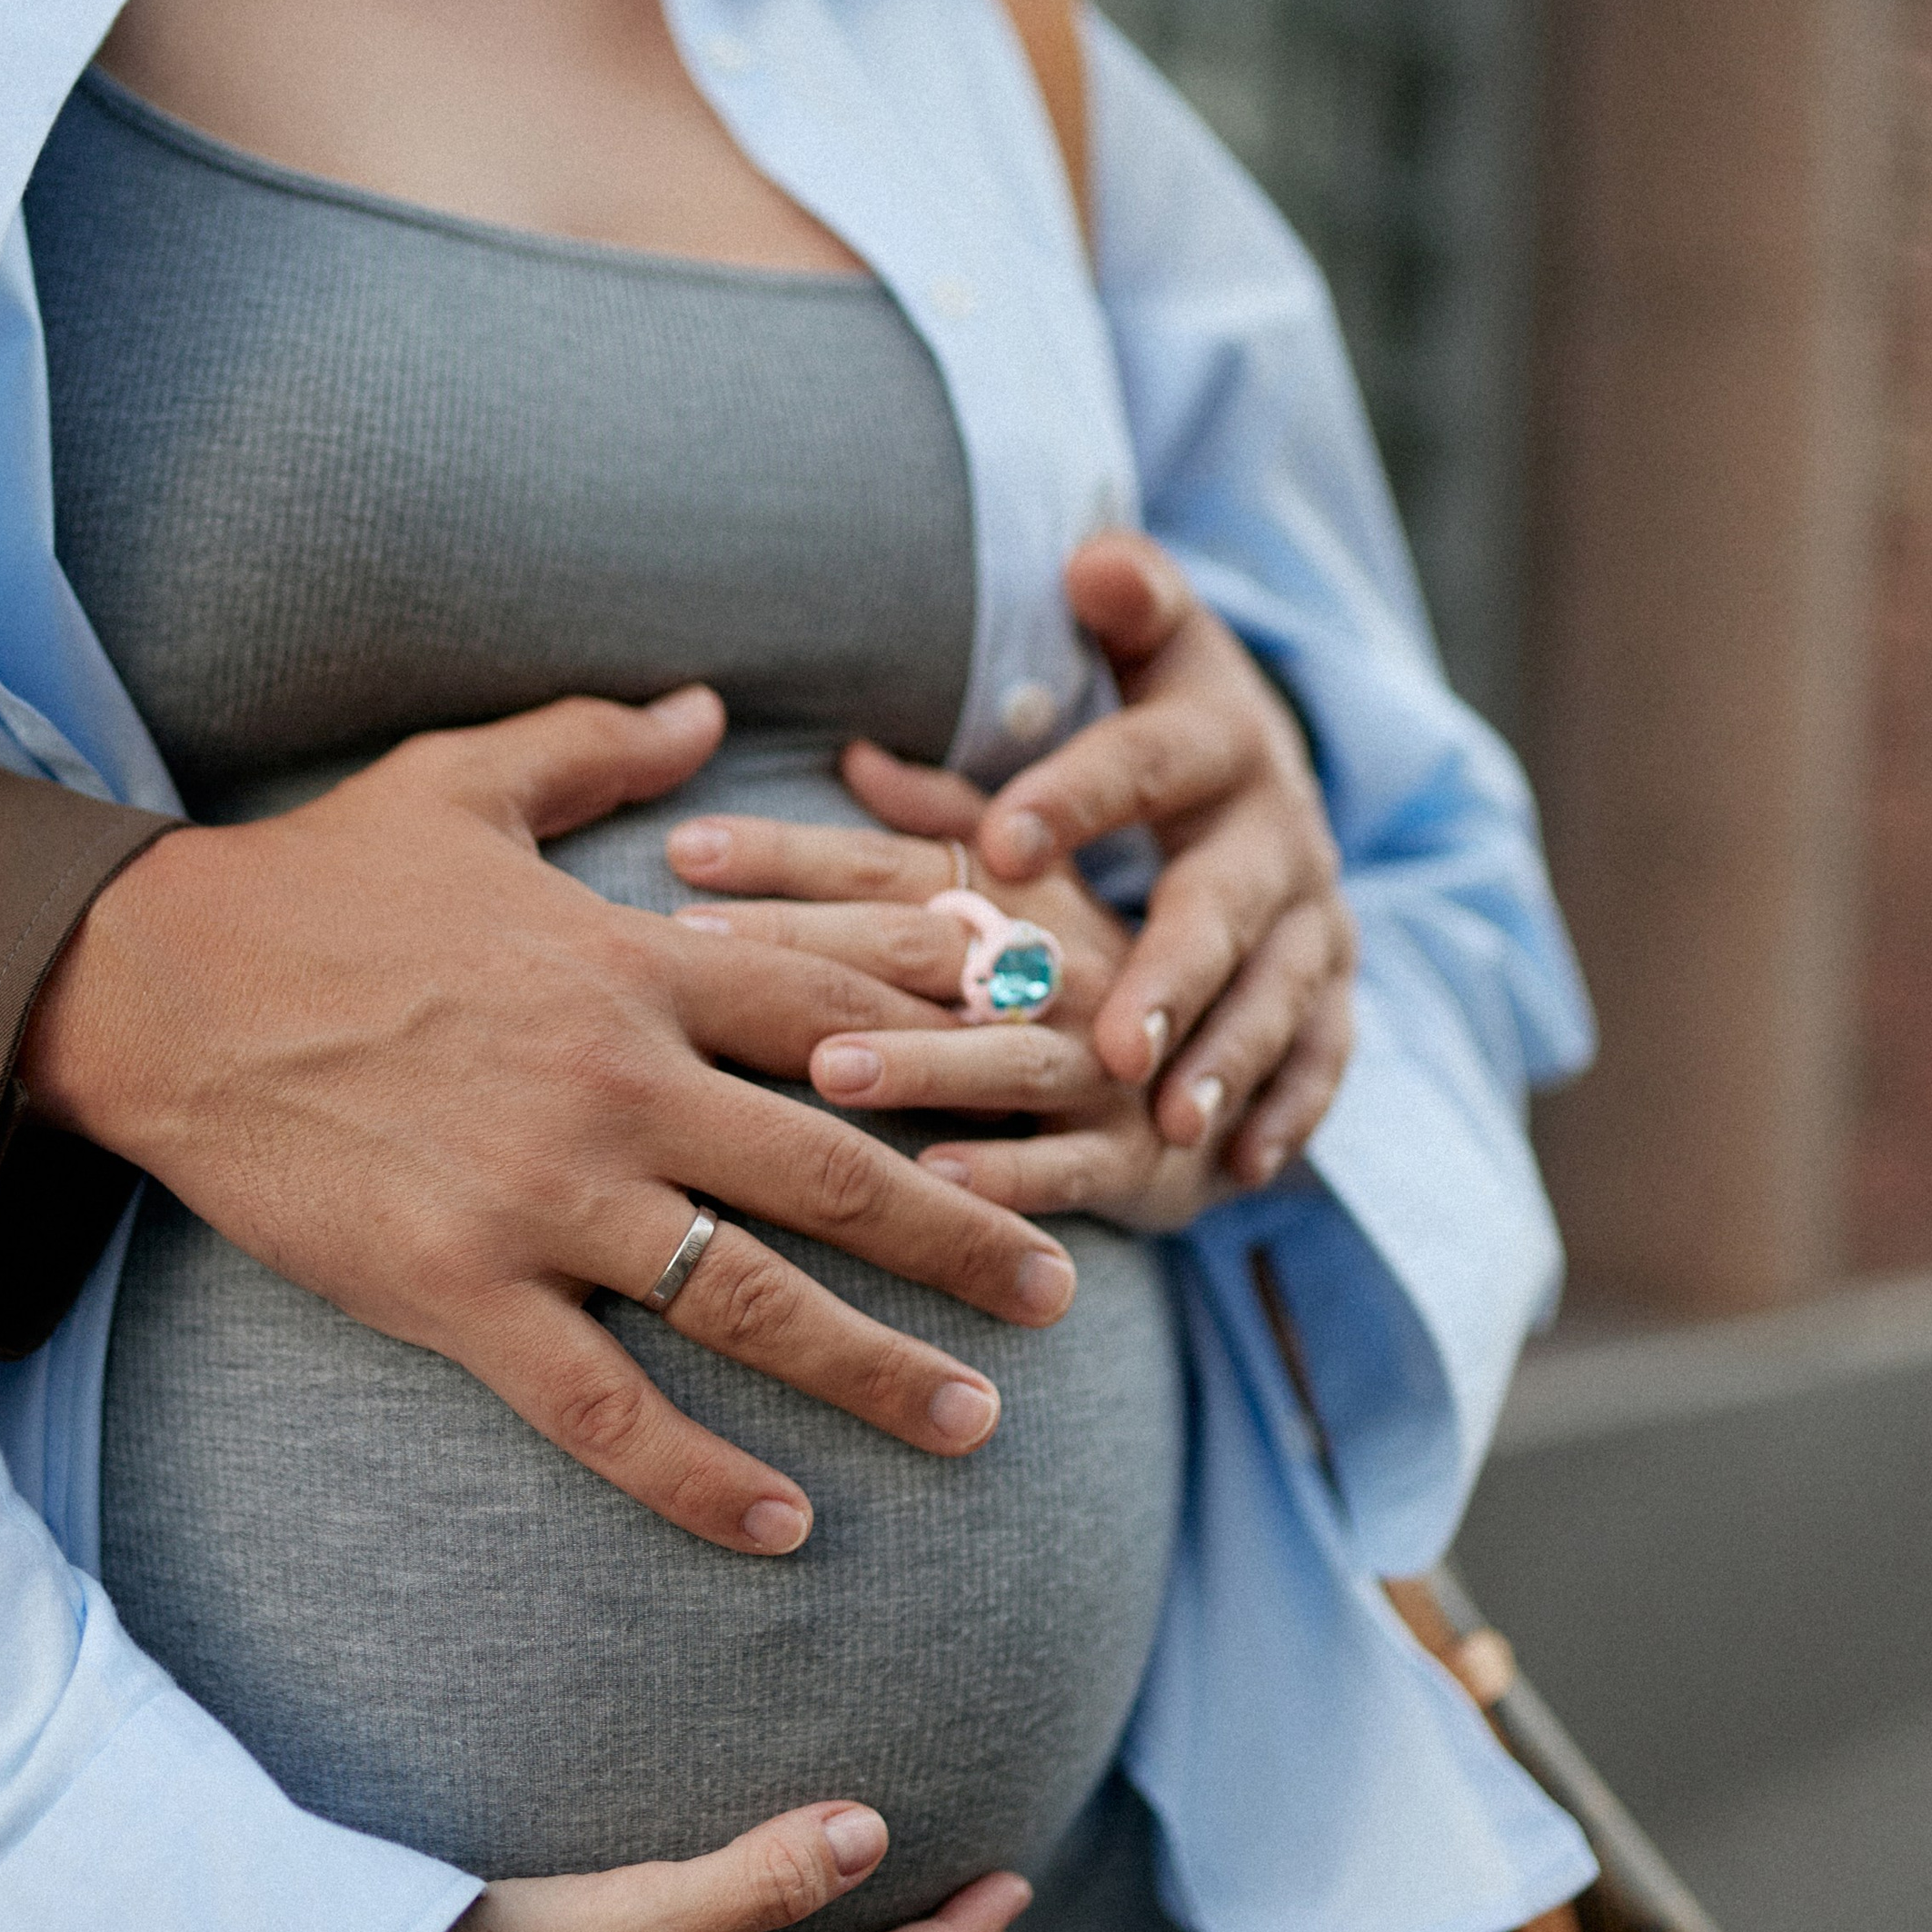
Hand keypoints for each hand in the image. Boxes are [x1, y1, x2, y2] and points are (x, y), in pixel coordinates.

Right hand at [20, 686, 1076, 1557]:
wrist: (151, 984)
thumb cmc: (309, 881)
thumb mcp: (461, 779)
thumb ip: (599, 747)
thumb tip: (704, 703)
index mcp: (629, 961)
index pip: (832, 1003)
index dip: (951, 1039)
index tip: (1048, 1074)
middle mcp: (614, 1082)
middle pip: (834, 1163)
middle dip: (963, 1231)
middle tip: (1065, 1292)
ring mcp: (540, 1195)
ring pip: (749, 1297)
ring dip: (875, 1365)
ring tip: (978, 1422)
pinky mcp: (457, 1290)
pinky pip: (601, 1404)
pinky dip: (695, 1474)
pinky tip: (781, 1527)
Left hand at [667, 814, 1227, 1232]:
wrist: (1248, 1088)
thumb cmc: (1106, 982)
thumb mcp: (1043, 888)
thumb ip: (948, 822)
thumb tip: (857, 753)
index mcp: (1027, 892)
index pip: (889, 860)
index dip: (789, 852)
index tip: (682, 849)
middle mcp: (1064, 965)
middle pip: (927, 944)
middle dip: (815, 944)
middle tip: (700, 948)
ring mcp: (1104, 1063)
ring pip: (1007, 1053)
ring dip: (921, 1063)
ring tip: (829, 1070)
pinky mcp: (1137, 1155)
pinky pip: (1076, 1164)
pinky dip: (1013, 1174)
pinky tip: (938, 1178)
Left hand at [951, 533, 1356, 1186]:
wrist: (1273, 780)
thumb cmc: (1165, 722)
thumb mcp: (1149, 651)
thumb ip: (1121, 606)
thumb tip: (1087, 557)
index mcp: (1214, 741)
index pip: (1141, 762)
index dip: (1078, 796)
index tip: (1003, 837)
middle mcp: (1275, 835)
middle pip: (1223, 908)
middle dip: (1172, 977)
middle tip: (1114, 1045)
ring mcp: (1315, 923)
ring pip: (1277, 1000)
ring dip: (1227, 1064)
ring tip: (1171, 1125)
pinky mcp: (1335, 993)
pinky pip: (1321, 1061)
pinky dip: (1286, 1114)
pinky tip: (1241, 1169)